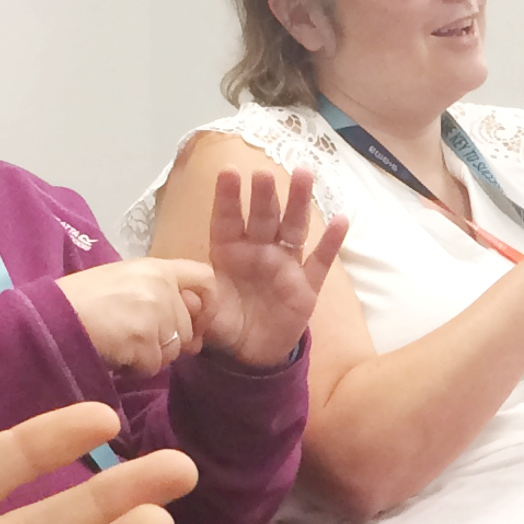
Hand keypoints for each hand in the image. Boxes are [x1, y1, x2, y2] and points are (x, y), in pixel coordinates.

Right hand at [57, 259, 215, 376]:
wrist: (48, 317)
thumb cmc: (77, 300)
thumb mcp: (120, 281)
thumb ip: (157, 291)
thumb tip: (189, 315)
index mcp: (155, 267)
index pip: (205, 279)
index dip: (205, 304)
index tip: (193, 322)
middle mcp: (161, 286)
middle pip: (188, 326)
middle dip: (165, 340)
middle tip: (131, 337)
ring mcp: (155, 313)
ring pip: (173, 350)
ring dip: (149, 356)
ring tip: (118, 343)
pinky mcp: (145, 340)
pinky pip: (153, 366)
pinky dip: (134, 368)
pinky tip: (112, 354)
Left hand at [199, 165, 348, 367]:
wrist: (251, 352)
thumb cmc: (226, 323)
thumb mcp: (206, 312)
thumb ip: (198, 300)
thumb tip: (182, 291)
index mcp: (229, 252)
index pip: (228, 220)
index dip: (228, 197)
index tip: (228, 172)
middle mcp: (258, 251)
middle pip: (263, 217)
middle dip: (264, 195)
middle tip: (264, 173)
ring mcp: (285, 265)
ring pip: (293, 227)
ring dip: (299, 201)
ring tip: (304, 173)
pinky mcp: (306, 286)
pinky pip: (320, 261)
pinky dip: (331, 242)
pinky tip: (341, 219)